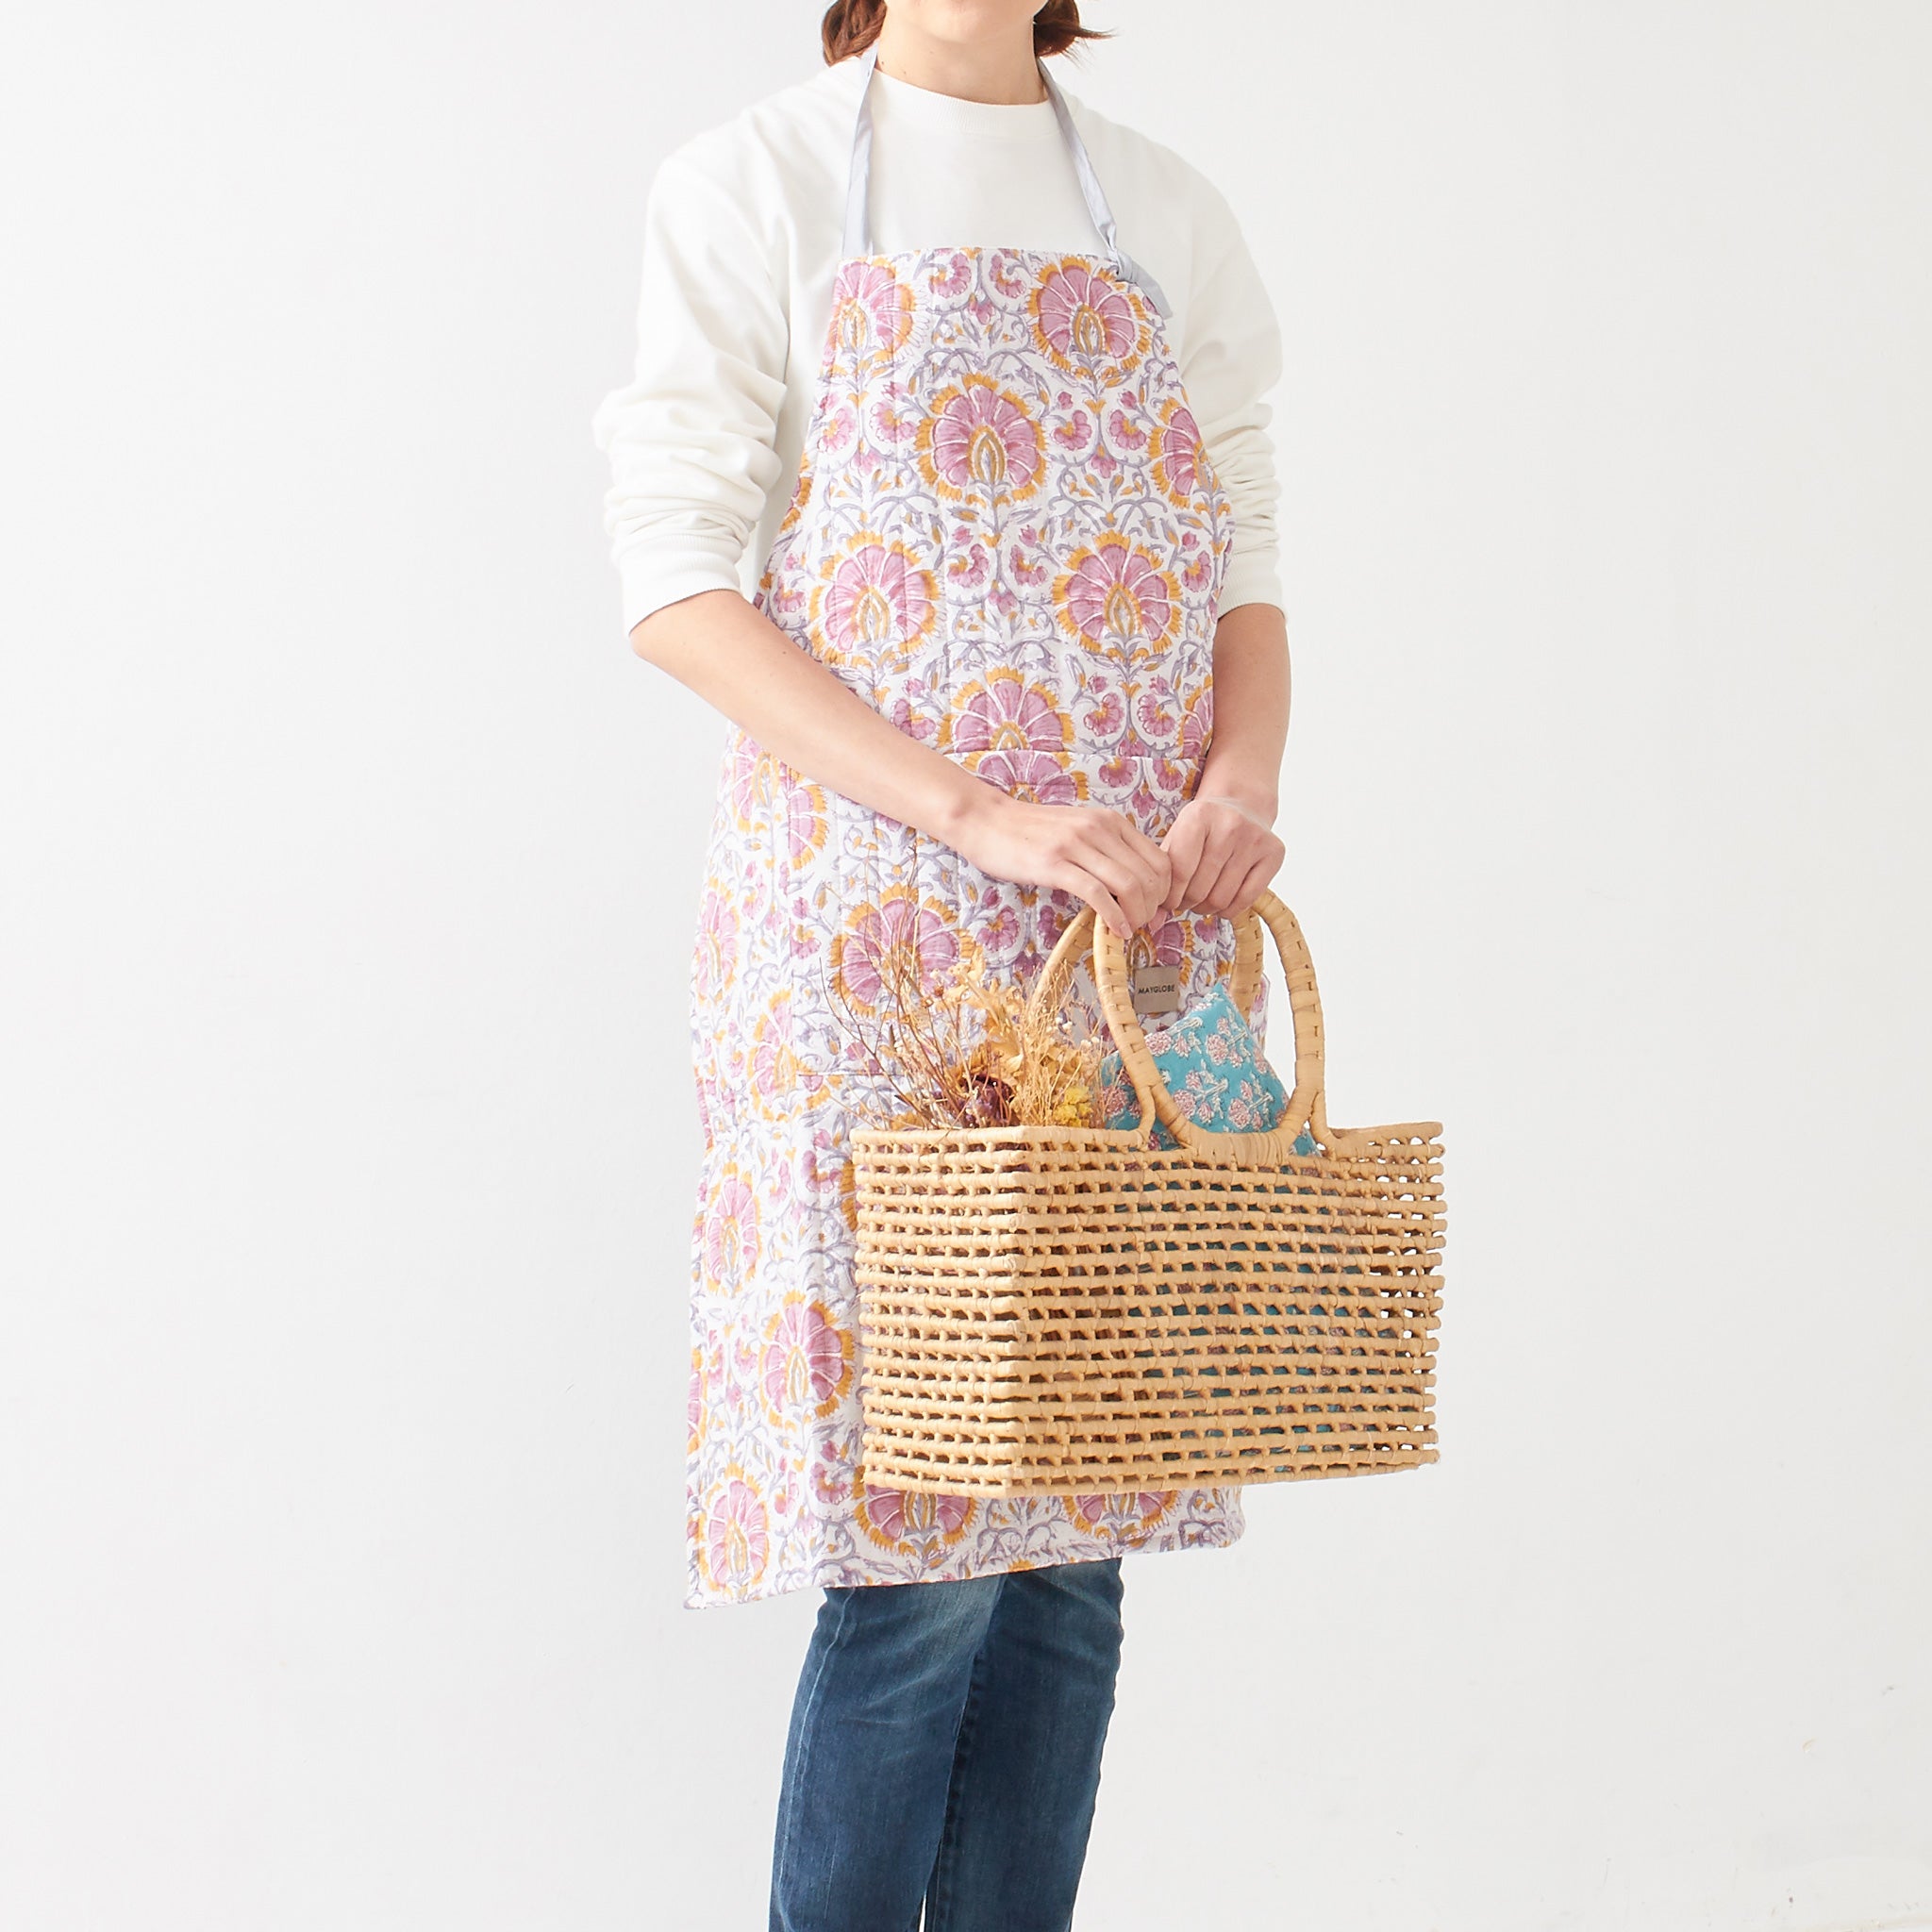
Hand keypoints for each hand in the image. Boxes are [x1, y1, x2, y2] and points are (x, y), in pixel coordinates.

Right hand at [947, 791, 1171, 938]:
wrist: (987, 820)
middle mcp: (1099, 829)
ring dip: (1137, 915)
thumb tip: (1135, 885)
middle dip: (1153, 908)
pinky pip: (1098, 894)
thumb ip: (1107, 850)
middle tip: (1143, 925)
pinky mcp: (1055, 864)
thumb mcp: (1079, 830)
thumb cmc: (1031, 831)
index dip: (1166, 891)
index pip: (1160, 859)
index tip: (1155, 910)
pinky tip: (1114, 931)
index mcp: (1110, 821)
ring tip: (1128, 929)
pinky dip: (1113, 918)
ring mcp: (1077, 845)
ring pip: (1129, 885)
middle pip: (1150, 876)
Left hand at [1159, 794, 1284, 919]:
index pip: (1179, 871)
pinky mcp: (1274, 853)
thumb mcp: (1177, 838)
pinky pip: (1246, 900)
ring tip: (1201, 901)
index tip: (1168, 902)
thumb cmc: (1202, 829)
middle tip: (1185, 901)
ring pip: (1222, 898)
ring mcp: (1255, 838)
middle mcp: (1230, 824)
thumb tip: (1155, 920)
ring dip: (1206, 908)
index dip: (1170, 895)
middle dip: (1187, 902)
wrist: (1241, 805)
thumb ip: (1164, 873)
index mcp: (1199, 816)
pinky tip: (1221, 903)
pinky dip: (1228, 910)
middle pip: (1200, 888)